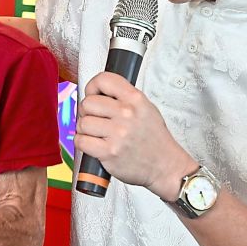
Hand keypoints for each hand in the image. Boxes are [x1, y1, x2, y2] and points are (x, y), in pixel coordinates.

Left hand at [74, 72, 196, 201]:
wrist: (165, 166)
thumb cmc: (154, 139)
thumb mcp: (146, 108)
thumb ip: (123, 97)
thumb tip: (96, 92)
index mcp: (135, 99)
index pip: (103, 79)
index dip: (92, 87)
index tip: (92, 94)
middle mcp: (126, 114)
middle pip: (87, 103)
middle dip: (87, 112)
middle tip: (96, 120)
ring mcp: (117, 133)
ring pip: (82, 123)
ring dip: (85, 130)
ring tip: (97, 134)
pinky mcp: (109, 152)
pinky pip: (81, 141)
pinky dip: (83, 143)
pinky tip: (94, 144)